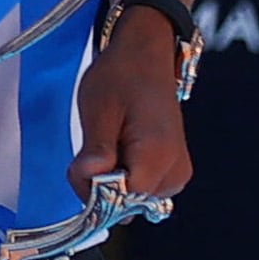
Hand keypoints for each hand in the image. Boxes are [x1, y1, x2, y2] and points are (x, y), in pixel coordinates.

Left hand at [67, 17, 193, 201]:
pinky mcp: (171, 172)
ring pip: (129, 200)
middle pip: (126, 203)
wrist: (145, 56)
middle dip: (99, 184)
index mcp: (159, 156)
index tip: (82, 161)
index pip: (120, 200)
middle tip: (94, 145)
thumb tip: (90, 184)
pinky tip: (118, 148)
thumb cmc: (122, 76)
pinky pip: (138, 190)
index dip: (93, 187)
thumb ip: (96, 151)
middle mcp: (175, 172)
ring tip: (109, 141)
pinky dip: (121, 176)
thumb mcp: (99, 109)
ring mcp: (176, 174)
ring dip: (109, 179)